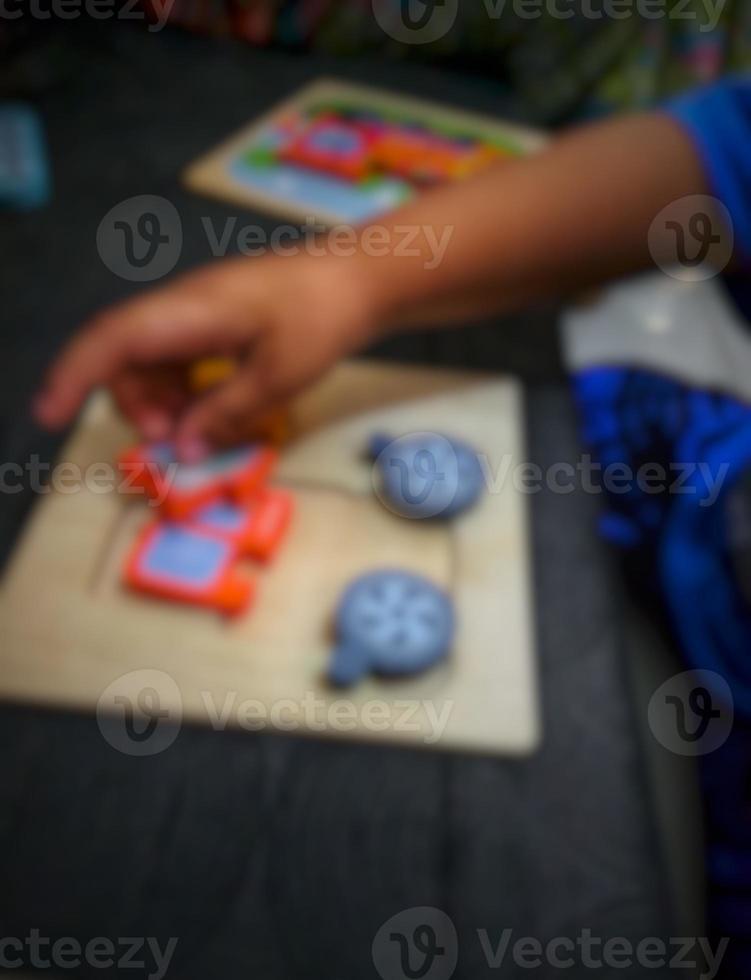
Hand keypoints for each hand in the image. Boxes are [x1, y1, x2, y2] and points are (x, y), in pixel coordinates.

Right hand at [34, 254, 378, 458]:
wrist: (361, 276)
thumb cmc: (322, 318)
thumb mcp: (277, 377)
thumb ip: (225, 413)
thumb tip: (182, 450)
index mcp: (188, 311)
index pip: (112, 340)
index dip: (74, 376)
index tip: (49, 414)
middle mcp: (182, 307)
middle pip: (126, 356)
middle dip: (137, 405)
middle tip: (173, 443)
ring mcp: (198, 313)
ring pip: (152, 362)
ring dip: (163, 402)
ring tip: (198, 433)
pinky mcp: (216, 323)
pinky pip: (180, 360)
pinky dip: (185, 392)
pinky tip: (212, 413)